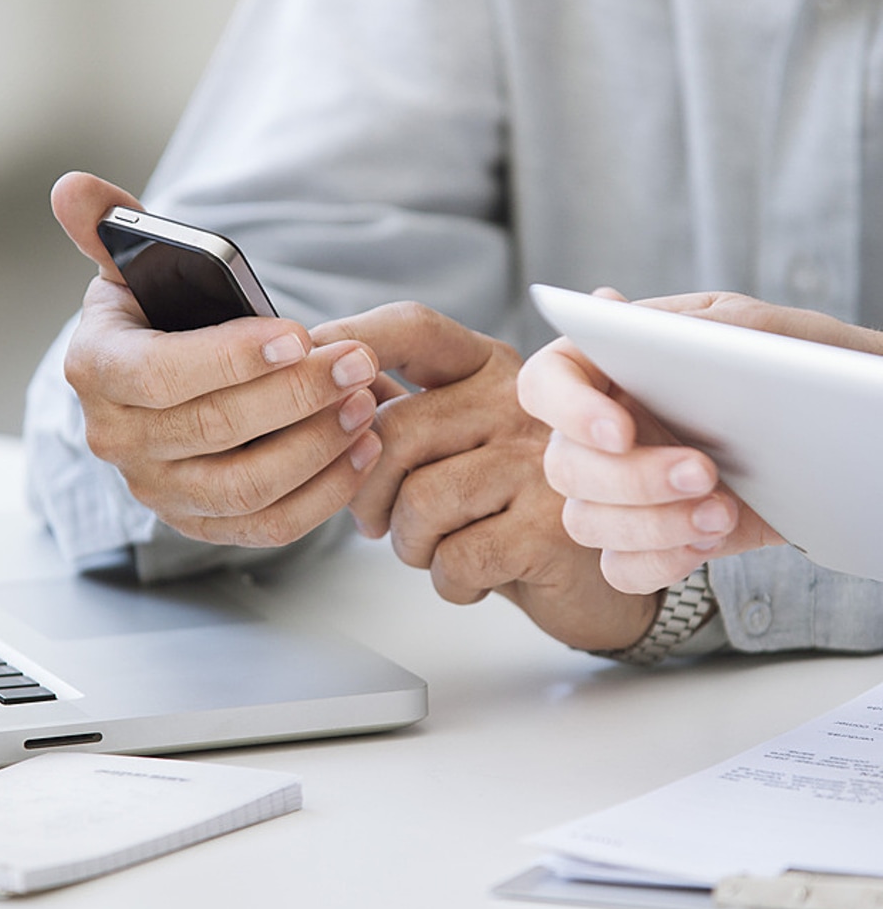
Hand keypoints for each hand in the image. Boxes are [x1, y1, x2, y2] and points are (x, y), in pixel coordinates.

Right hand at [51, 172, 383, 546]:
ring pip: (244, 486)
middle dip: (295, 395)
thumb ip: (110, 225)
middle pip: (212, 429)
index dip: (228, 359)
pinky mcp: (200, 522)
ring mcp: (157, 490)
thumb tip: (72, 188)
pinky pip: (266, 525)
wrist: (163, 383)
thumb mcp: (132, 267)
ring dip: (316, 447)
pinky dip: (322, 494)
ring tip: (366, 402)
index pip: (157, 374)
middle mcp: (116, 439)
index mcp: (96, 368)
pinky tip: (363, 450)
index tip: (298, 334)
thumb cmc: (159, 317)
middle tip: (356, 362)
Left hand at [312, 303, 659, 650]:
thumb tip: (314, 375)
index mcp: (491, 366)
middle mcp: (520, 400)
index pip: (412, 327)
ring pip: (419, 501)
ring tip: (434, 550)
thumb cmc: (515, 504)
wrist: (606, 574)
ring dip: (408, 545)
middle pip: (395, 430)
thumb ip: (404, 408)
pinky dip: (449, 581)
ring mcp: (542, 461)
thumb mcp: (465, 443)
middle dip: (364, 491)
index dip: (349, 338)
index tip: (301, 364)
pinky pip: (456, 556)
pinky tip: (471, 576)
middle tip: (375, 523)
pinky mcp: (553, 527)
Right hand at [514, 290, 876, 594]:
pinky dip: (657, 562)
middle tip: (701, 471)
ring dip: (651, 524)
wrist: (851, 435)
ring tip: (721, 511)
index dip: (566, 408)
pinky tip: (706, 540)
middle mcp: (605, 428)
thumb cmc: (804, 366)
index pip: (546, 381)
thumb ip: (702, 326)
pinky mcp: (651, 537)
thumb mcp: (766, 331)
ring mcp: (622, 488)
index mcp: (613, 365)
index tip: (620, 430)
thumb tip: (624, 319)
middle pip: (563, 464)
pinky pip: (619, 568)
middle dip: (630, 479)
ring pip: (585, 521)